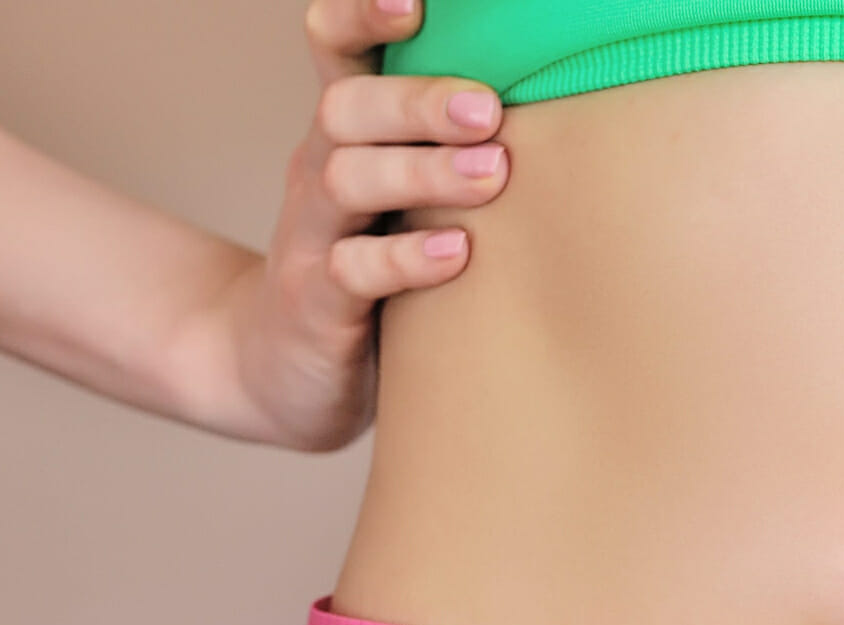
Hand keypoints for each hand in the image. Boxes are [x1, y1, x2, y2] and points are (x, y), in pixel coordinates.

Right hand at [230, 0, 510, 449]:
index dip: (362, 14)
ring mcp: (311, 237)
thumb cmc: (373, 270)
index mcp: (345, 134)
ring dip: (424, 172)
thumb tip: (563, 101)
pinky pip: (355, 271)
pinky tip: (459, 255)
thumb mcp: (403, 199)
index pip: (336, 49)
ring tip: (492, 173)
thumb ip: (455, 150)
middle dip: (420, 100)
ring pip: (349, 181)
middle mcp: (320, 171)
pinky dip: (408, 260)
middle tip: (490, 108)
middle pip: (348, 108)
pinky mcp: (317, 303)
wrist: (280, 370)